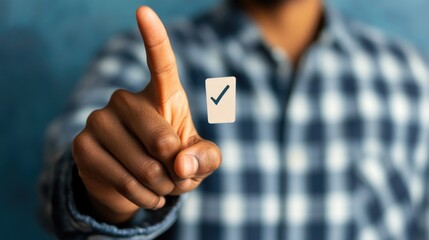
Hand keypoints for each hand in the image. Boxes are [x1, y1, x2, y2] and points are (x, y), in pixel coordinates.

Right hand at [72, 6, 221, 223]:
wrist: (138, 183)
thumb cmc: (174, 161)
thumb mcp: (200, 159)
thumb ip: (206, 158)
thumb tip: (182, 164)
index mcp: (160, 94)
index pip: (160, 63)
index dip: (154, 38)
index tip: (143, 11)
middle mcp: (125, 99)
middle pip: (162, 138)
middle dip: (176, 169)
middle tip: (177, 178)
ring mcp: (99, 119)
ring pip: (142, 164)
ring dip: (161, 186)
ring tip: (162, 186)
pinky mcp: (82, 145)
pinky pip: (122, 179)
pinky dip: (143, 196)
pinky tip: (147, 194)